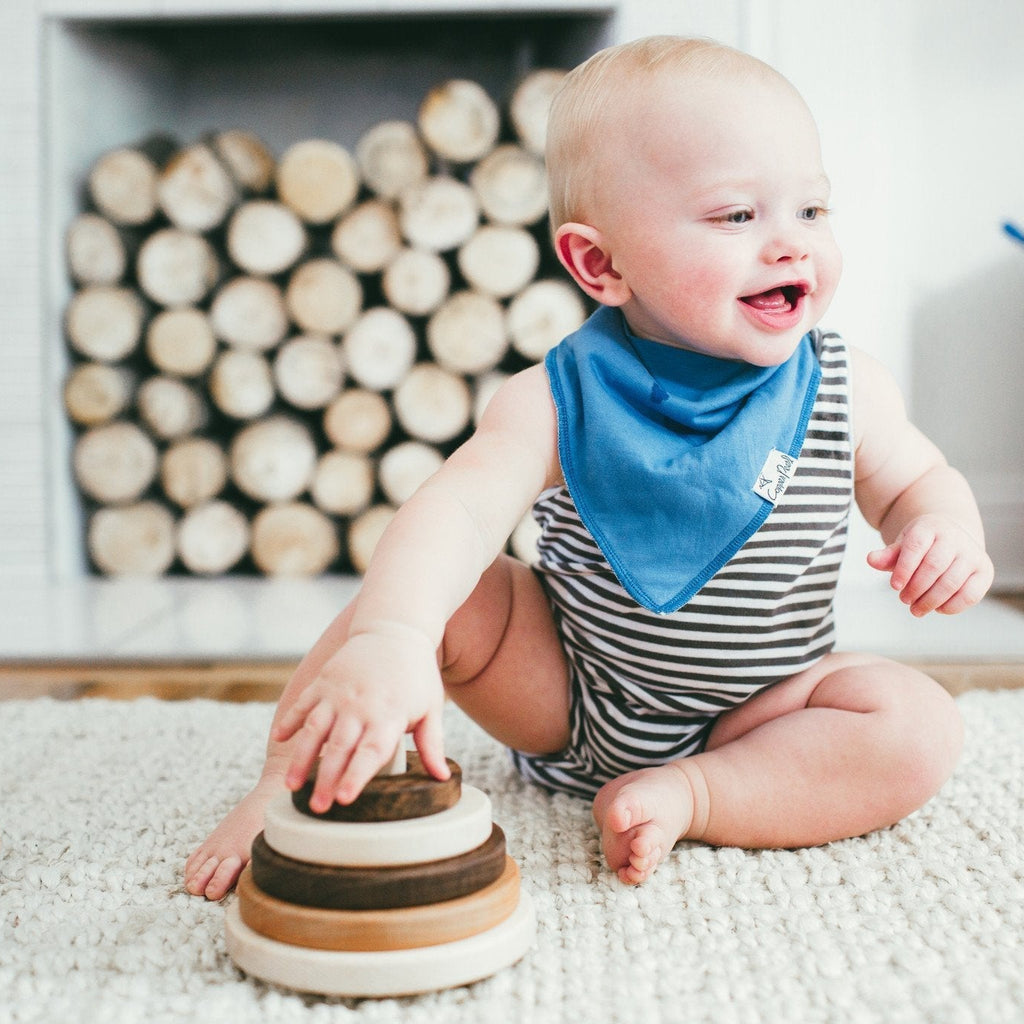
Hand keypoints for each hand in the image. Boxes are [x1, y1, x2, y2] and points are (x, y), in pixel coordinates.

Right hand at [272, 624, 448, 812]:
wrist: (395, 629)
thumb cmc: (416, 674)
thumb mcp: (430, 707)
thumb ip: (432, 743)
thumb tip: (443, 777)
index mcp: (388, 714)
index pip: (372, 751)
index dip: (357, 776)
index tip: (345, 799)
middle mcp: (360, 705)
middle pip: (340, 747)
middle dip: (327, 779)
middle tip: (317, 808)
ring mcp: (338, 692)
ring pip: (315, 729)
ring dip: (302, 758)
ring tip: (292, 786)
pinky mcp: (323, 680)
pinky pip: (302, 703)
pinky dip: (290, 720)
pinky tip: (279, 738)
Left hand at [866, 514, 993, 616]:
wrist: (952, 538)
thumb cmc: (922, 545)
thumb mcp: (903, 544)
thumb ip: (888, 555)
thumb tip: (871, 560)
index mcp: (931, 527)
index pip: (916, 547)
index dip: (904, 569)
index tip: (894, 586)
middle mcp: (955, 538)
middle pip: (933, 566)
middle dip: (916, 588)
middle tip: (904, 600)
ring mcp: (973, 554)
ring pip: (951, 582)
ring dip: (931, 600)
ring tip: (916, 609)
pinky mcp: (985, 571)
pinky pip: (970, 594)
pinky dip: (952, 606)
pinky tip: (938, 609)